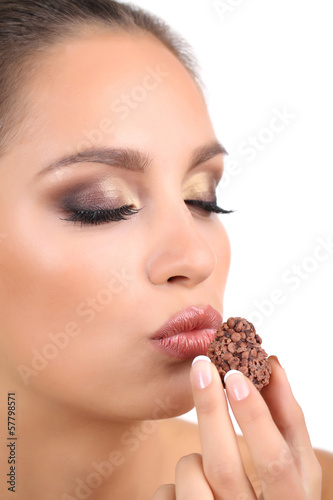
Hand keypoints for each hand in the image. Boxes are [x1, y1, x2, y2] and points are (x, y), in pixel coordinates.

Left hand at [152, 356, 321, 499]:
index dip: (256, 417)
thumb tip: (272, 367)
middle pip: (224, 468)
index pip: (275, 461)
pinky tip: (189, 492)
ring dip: (191, 458)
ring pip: (191, 478)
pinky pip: (169, 495)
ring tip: (201, 464)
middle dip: (211, 410)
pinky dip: (174, 484)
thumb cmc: (275, 491)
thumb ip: (286, 422)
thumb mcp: (291, 466)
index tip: (234, 375)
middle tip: (202, 367)